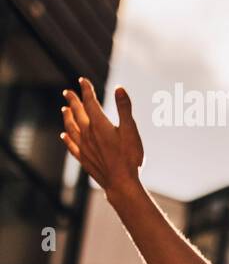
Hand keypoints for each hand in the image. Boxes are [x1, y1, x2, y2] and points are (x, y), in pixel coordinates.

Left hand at [60, 78, 144, 198]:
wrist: (121, 182)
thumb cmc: (129, 157)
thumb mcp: (131, 130)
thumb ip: (124, 109)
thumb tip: (120, 89)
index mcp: (99, 124)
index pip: (90, 102)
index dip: (86, 90)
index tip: (82, 81)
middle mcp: (88, 133)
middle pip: (77, 113)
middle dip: (73, 101)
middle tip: (67, 92)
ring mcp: (84, 146)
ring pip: (71, 128)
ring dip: (67, 117)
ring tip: (64, 110)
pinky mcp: (84, 158)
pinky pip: (71, 145)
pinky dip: (67, 138)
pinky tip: (64, 136)